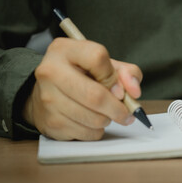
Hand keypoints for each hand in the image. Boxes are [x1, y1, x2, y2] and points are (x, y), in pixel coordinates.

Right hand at [23, 38, 142, 139]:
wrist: (47, 91)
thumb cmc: (81, 75)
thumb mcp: (105, 65)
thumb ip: (126, 73)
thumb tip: (134, 92)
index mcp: (65, 50)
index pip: (98, 58)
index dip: (114, 76)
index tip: (119, 89)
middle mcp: (51, 71)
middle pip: (96, 96)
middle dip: (118, 108)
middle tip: (126, 113)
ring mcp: (47, 98)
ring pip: (94, 119)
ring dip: (108, 120)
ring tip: (105, 113)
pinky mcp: (50, 122)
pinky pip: (86, 133)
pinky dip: (96, 130)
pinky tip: (91, 121)